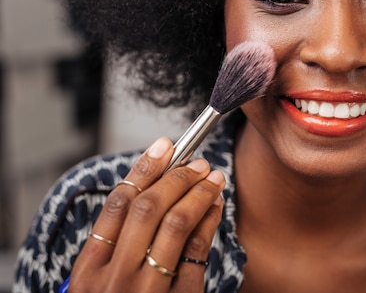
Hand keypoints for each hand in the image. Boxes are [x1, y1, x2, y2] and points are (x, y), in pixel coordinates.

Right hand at [67, 137, 224, 292]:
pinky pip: (198, 251)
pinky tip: (216, 205)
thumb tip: (150, 189)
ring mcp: (147, 290)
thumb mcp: (98, 283)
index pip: (117, 203)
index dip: (145, 168)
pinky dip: (210, 221)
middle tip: (196, 162)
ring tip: (212, 177)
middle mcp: (115, 278)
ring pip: (176, 223)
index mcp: (89, 270)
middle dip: (177, 176)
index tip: (165, 146)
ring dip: (198, 193)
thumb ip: (115, 244)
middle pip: (148, 207)